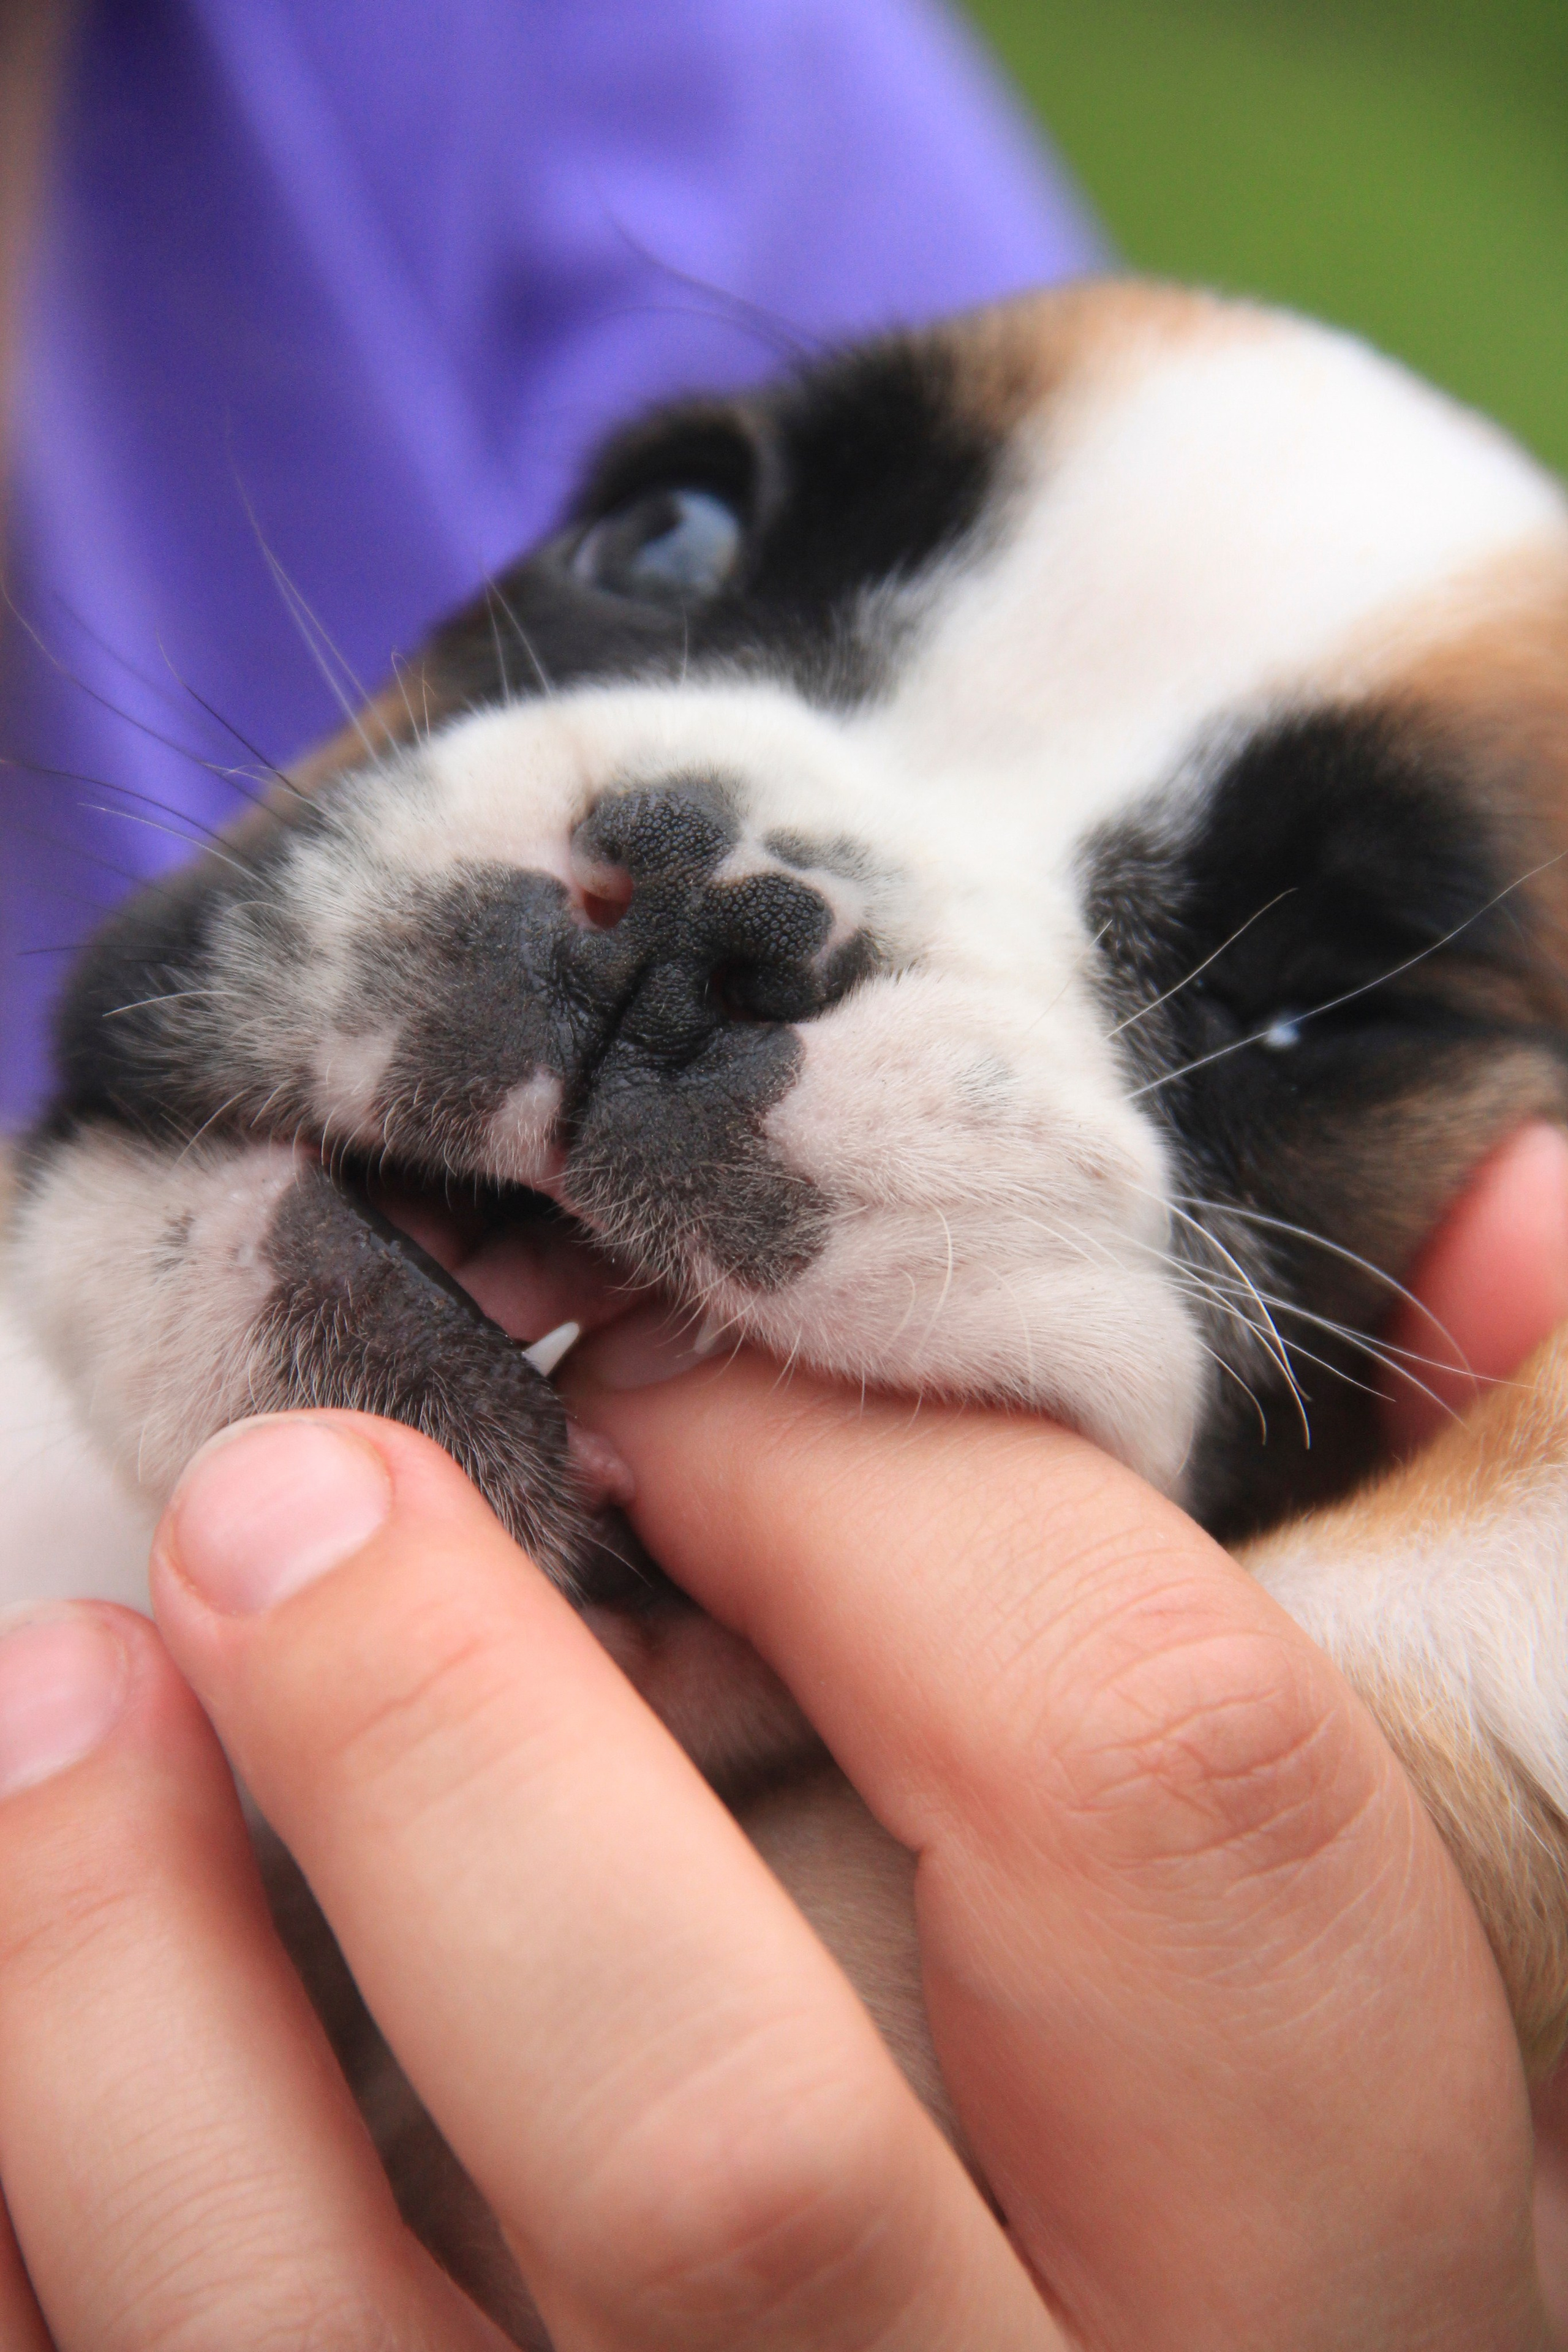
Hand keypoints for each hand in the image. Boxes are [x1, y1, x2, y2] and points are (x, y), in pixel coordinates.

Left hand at [0, 1140, 1558, 2345]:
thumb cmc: (1262, 2209)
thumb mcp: (1404, 1948)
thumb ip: (1470, 1566)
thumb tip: (1529, 1192)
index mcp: (1324, 2249)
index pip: (1149, 1798)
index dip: (890, 1508)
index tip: (674, 1383)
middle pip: (714, 2146)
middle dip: (454, 1749)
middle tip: (280, 1488)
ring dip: (125, 1985)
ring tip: (62, 1692)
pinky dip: (26, 2196)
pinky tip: (31, 1965)